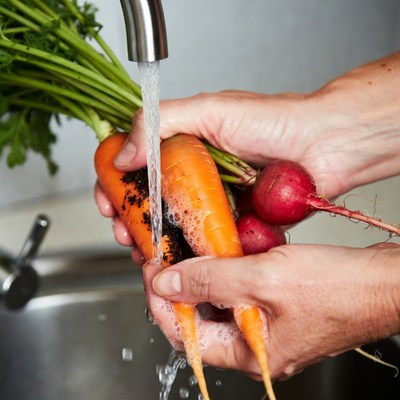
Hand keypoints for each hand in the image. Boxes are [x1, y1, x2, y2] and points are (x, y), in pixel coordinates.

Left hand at [143, 243, 399, 379]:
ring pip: (217, 304)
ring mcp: (266, 326)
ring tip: (188, 252)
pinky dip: (224, 272)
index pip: (184, 336)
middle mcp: (254, 345)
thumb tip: (168, 284)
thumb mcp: (263, 280)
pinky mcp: (276, 307)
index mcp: (249, 354)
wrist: (383, 281)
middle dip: (178, 288)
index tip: (152, 272)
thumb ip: (210, 282)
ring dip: (200, 278)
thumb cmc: (338, 289)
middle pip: (197, 320)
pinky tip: (220, 253)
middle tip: (165, 258)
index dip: (162, 302)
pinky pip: (238, 292)